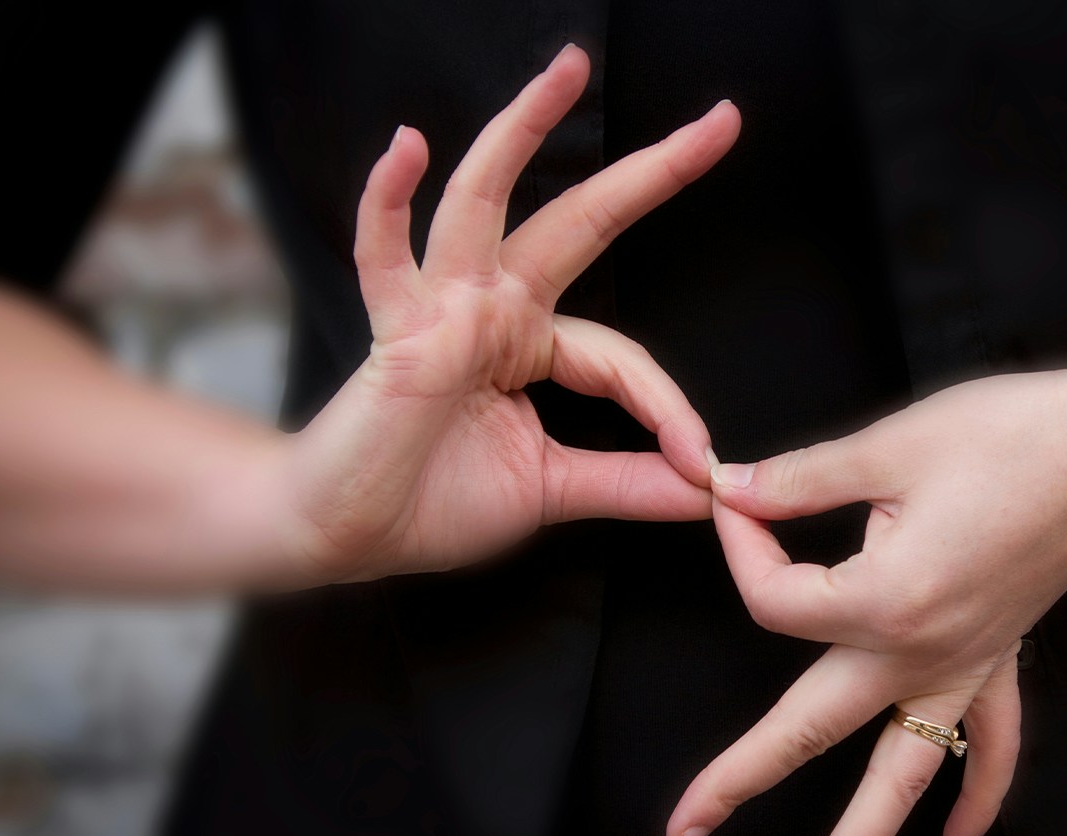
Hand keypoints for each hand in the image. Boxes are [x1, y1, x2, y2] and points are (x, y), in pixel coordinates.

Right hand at [279, 45, 740, 582]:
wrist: (348, 534)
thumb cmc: (434, 503)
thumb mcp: (552, 491)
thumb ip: (625, 484)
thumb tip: (708, 493)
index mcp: (531, 345)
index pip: (621, 355)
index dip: (665, 406)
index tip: (699, 460)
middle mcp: (494, 309)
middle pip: (582, 221)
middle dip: (651, 173)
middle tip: (719, 122)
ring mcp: (444, 307)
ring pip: (486, 200)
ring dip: (524, 130)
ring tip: (570, 71)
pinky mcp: (397, 327)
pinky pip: (386, 254)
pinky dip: (389, 200)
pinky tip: (407, 147)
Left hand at [667, 369, 1066, 835]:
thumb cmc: (1009, 433)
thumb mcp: (890, 445)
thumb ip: (798, 481)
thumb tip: (726, 487)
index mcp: (884, 599)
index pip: (773, 600)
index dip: (738, 545)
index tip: (731, 496)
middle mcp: (921, 654)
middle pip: (809, 732)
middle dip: (739, 782)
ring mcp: (965, 668)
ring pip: (902, 775)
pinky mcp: (999, 659)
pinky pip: (992, 748)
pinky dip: (978, 799)